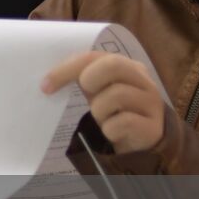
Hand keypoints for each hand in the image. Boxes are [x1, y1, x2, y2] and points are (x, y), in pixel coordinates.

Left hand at [41, 51, 164, 153]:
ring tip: (104, 118)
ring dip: (100, 111)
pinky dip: (110, 129)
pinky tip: (113, 131)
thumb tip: (47, 80)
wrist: (140, 142)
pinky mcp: (152, 126)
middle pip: (114, 64)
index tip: (46, 85)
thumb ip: (81, 76)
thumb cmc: (113, 110)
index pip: (94, 56)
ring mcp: (151, 102)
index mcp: (126, 65)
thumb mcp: (97, 90)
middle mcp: (143, 79)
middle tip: (86, 94)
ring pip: (117, 95)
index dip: (67, 68)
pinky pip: (123, 122)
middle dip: (90, 79)